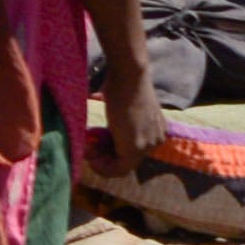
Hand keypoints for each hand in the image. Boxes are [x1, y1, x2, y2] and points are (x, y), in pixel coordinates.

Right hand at [101, 37, 162, 166]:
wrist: (129, 77)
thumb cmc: (124, 84)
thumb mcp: (126, 109)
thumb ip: (123, 123)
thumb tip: (110, 129)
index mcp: (157, 131)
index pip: (135, 151)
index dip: (112, 152)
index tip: (95, 145)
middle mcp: (156, 140)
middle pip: (128, 160)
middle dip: (105, 158)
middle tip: (89, 150)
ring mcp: (147, 146)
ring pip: (123, 166)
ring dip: (102, 162)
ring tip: (88, 151)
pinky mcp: (135, 148)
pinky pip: (120, 168)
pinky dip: (104, 167)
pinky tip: (91, 159)